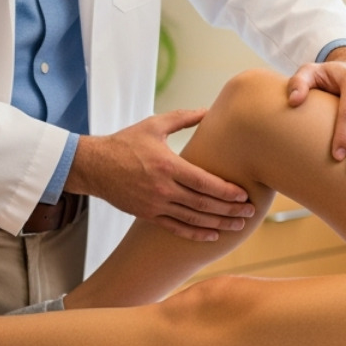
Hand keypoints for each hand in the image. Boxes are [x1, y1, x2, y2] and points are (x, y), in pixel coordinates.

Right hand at [66, 108, 254, 240]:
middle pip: (203, 204)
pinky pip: (176, 228)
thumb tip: (209, 110)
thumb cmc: (126, 142)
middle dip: (230, 209)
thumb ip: (184, 117)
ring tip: (238, 225)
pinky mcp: (148, 215)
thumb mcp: (155, 125)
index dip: (226, 191)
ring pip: (193, 219)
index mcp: (168, 165)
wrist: (94, 165)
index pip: (204, 182)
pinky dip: (196, 234)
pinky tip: (212, 235)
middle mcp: (163, 189)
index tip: (244, 194)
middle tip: (251, 211)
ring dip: (218, 223)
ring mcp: (155, 205)